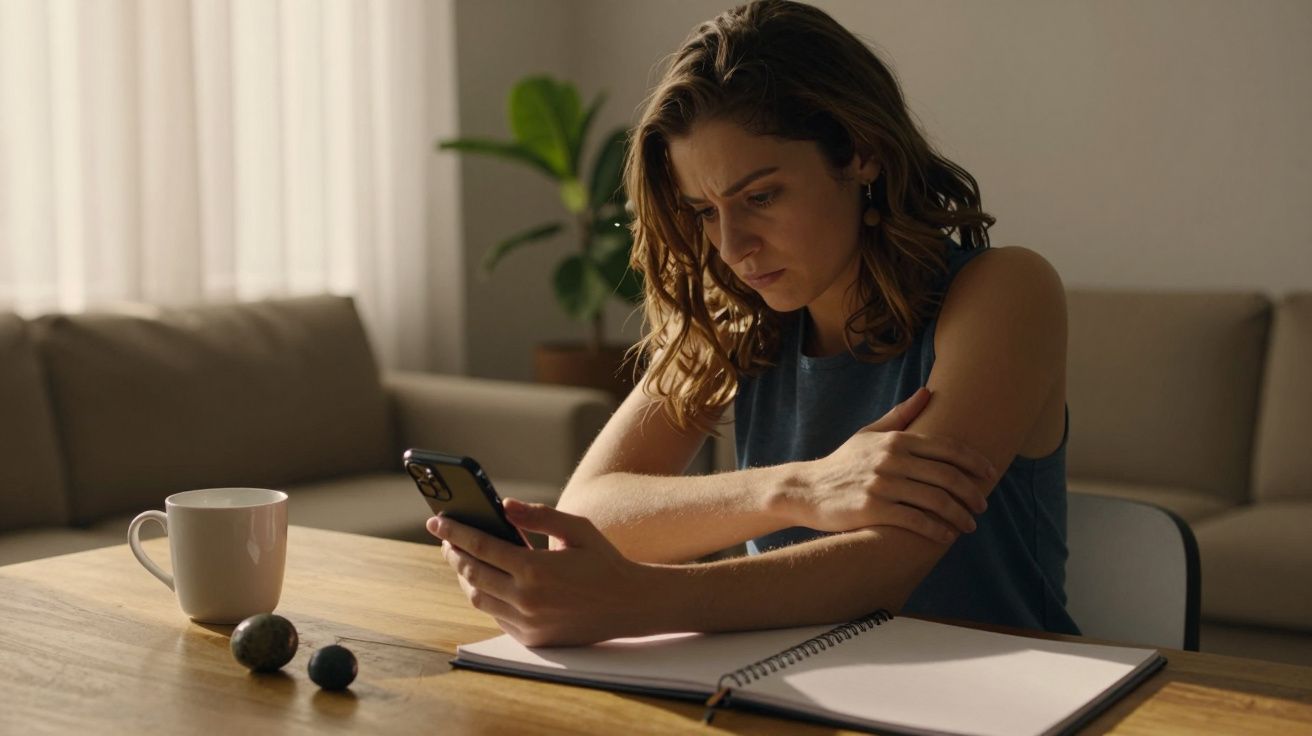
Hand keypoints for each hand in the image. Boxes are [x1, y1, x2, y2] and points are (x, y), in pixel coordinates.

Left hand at [427, 499, 653, 646]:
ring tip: (464, 558)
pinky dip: (486, 596)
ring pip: (478, 598)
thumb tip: (502, 506)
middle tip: (447, 538)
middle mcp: (526, 599)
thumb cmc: (603, 561)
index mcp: (534, 568)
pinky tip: (488, 580)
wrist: (630, 605)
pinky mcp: (531, 638)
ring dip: (466, 577)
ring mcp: (527, 622)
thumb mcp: (576, 529)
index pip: (480, 546)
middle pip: (471, 574)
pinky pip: (496, 615)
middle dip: (454, 553)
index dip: (454, 532)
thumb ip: (538, 516)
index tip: (436, 521)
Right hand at [793, 388, 996, 542]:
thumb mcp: (869, 434)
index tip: (990, 473)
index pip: (946, 448)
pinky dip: (936, 530)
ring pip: (935, 500)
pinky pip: (915, 521)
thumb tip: (928, 392)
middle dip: (971, 492)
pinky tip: (946, 536)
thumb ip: (901, 415)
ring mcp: (882, 484)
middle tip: (983, 505)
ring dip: (959, 515)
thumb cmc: (843, 463)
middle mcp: (891, 459)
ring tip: (969, 525)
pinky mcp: (873, 509)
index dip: (974, 461)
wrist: (807, 490)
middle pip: (947, 475)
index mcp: (896, 440)